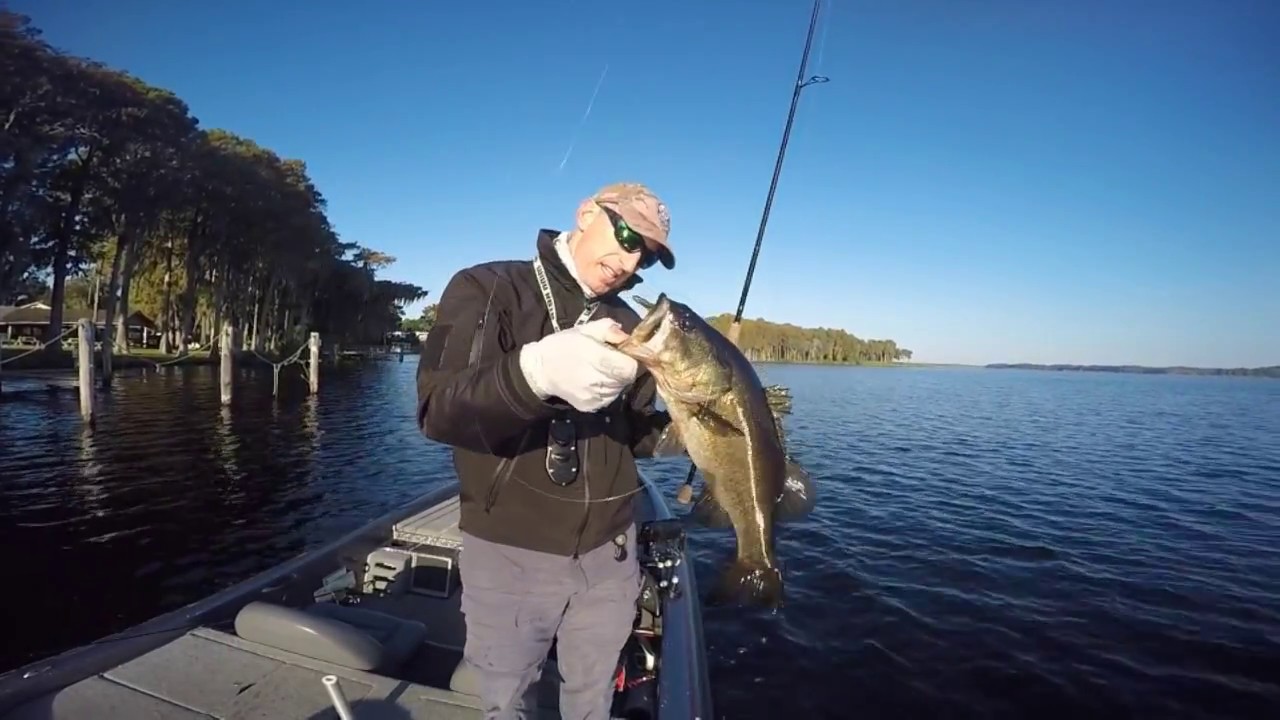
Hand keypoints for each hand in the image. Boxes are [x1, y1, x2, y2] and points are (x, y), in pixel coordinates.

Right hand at [520, 319, 638, 411]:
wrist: (541, 370)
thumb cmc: (564, 346)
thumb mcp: (585, 329)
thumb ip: (608, 329)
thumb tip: (626, 337)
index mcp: (597, 358)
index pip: (630, 367)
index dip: (631, 359)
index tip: (623, 354)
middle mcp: (597, 381)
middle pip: (626, 378)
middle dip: (623, 368)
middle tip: (611, 361)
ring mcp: (595, 397)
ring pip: (620, 389)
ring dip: (616, 380)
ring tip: (601, 370)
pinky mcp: (591, 407)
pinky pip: (609, 398)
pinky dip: (607, 389)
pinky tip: (595, 381)